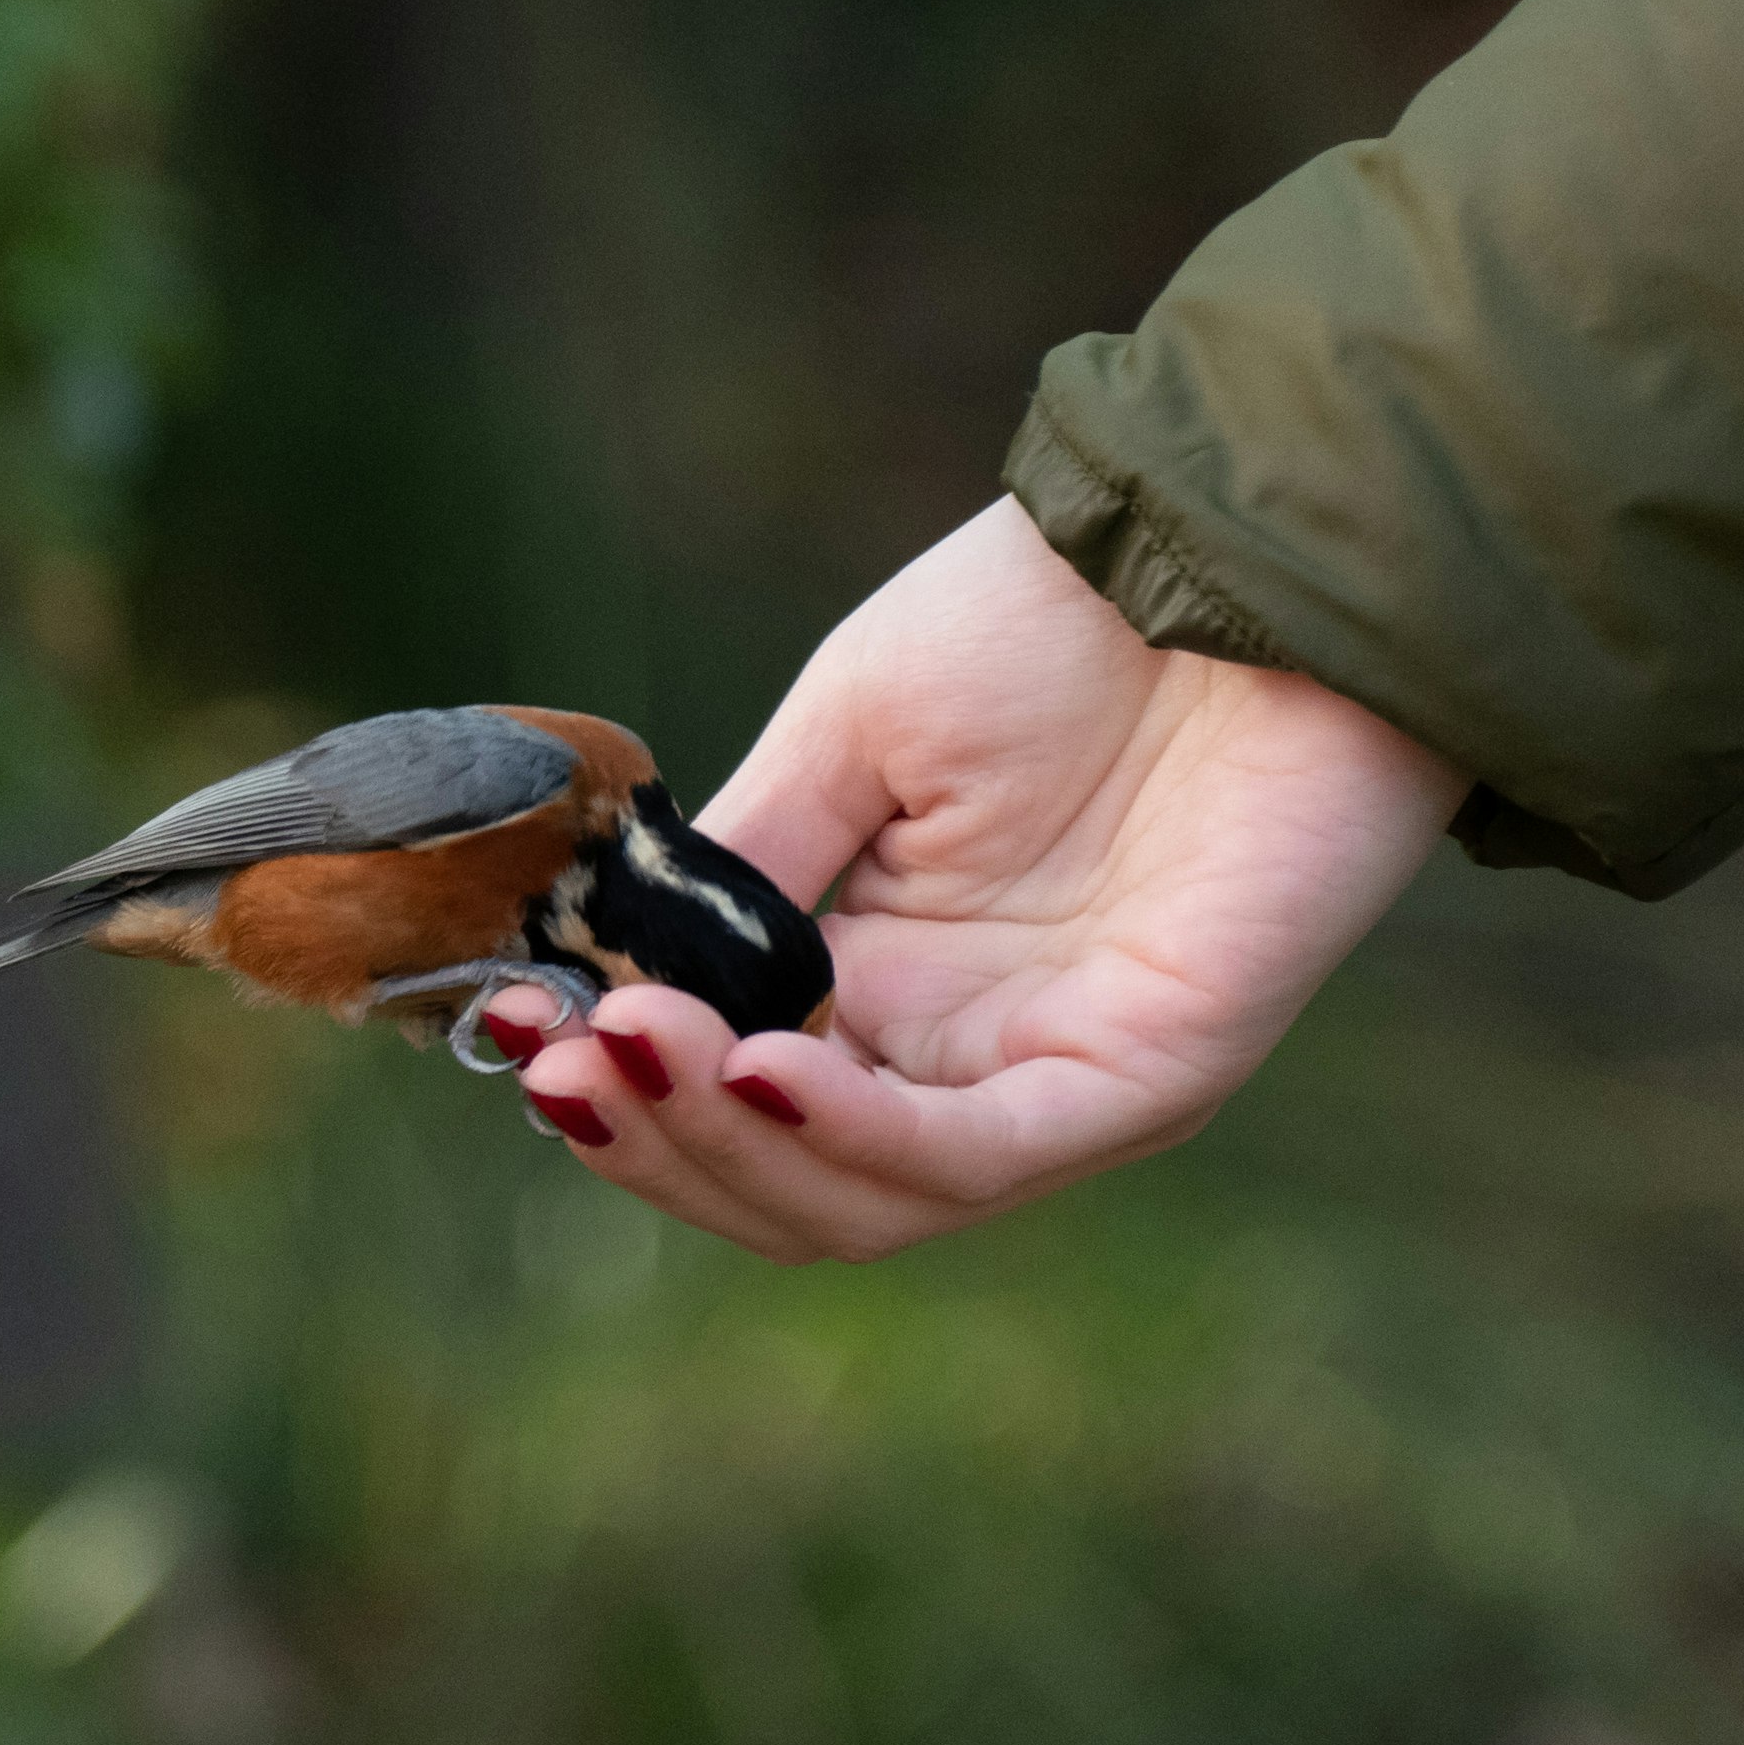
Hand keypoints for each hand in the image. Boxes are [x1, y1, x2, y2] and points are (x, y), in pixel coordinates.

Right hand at [491, 497, 1465, 1260]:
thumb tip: (610, 972)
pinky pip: (980, 1153)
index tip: (515, 1025)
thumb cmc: (1054, 618)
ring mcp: (1056, 1076)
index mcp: (885, 979)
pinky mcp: (1149, 1073)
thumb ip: (747, 867)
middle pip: (784, 1183)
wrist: (1228, 544)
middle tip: (556, 1056)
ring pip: (865, 1199)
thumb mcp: (849, 732)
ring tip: (634, 1046)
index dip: (617, 1086)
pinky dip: (855, 1133)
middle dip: (651, 1137)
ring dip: (724, 1142)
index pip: (731, 1098)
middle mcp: (964, 1052)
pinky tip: (755, 1062)